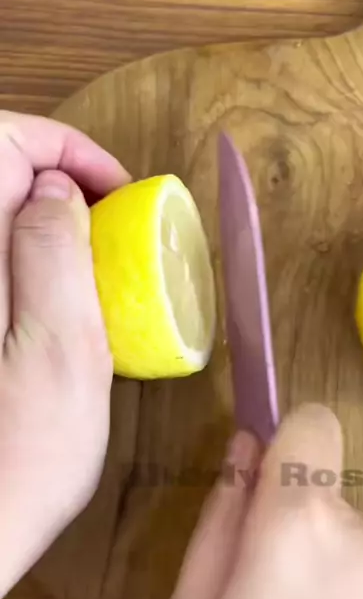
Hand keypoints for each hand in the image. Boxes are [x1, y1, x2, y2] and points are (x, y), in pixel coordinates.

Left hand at [0, 112, 128, 598]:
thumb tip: (57, 189)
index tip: (116, 190)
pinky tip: (57, 290)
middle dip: (54, 176)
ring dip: (42, 214)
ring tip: (94, 252)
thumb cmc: (19, 457)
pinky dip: (26, 252)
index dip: (64, 146)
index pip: (3, 141)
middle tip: (111, 219)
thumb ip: (55, 254)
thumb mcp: (63, 353)